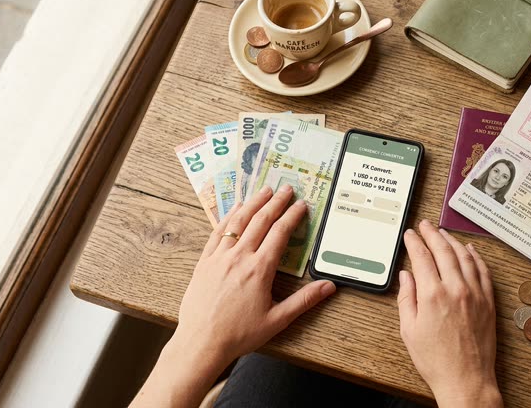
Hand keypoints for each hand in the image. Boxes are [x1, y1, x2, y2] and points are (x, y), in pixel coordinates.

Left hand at [132, 185, 336, 407]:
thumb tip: (329, 286)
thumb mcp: (277, 320)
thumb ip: (304, 300)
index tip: (301, 204)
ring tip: (264, 190)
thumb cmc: (239, 334)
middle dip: (276, 202)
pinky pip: (218, 232)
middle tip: (286, 188)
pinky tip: (235, 208)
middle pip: (260, 221)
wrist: (201, 342)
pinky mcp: (204, 262)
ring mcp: (219, 257)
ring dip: (253, 203)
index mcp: (259, 269)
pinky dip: (228, 217)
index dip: (292, 216)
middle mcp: (239, 257)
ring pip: (238, 221)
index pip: (280, 233)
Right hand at [398, 220, 501, 407]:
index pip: (422, 257)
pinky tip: (470, 250)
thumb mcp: (409, 330)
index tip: (410, 235)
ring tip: (444, 233)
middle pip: (443, 250)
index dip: (414, 242)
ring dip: (453, 241)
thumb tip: (406, 276)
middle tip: (426, 225)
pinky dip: (476, 257)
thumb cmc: (436, 360)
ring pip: (464, 257)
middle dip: (432, 234)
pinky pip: (483, 271)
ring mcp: (475, 294)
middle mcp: (455, 289)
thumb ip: (406, 298)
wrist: (465, 379)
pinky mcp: (488, 302)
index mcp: (432, 295)